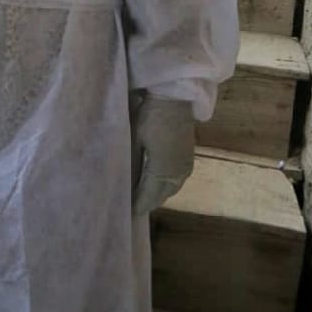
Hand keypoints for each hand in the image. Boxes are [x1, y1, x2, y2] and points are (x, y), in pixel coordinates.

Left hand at [130, 93, 194, 214]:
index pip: (147, 197)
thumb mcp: (135, 139)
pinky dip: (164, 187)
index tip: (123, 214)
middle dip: (145, 203)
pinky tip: (154, 184)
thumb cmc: (150, 116)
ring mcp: (185, 168)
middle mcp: (177, 175)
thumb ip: (131, 164)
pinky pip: (176, 182)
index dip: (135, 206)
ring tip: (140, 196)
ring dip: (156, 196)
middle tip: (129, 206)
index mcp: (162, 171)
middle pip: (160, 198)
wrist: (175, 98)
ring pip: (169, 191)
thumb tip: (122, 184)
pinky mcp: (188, 160)